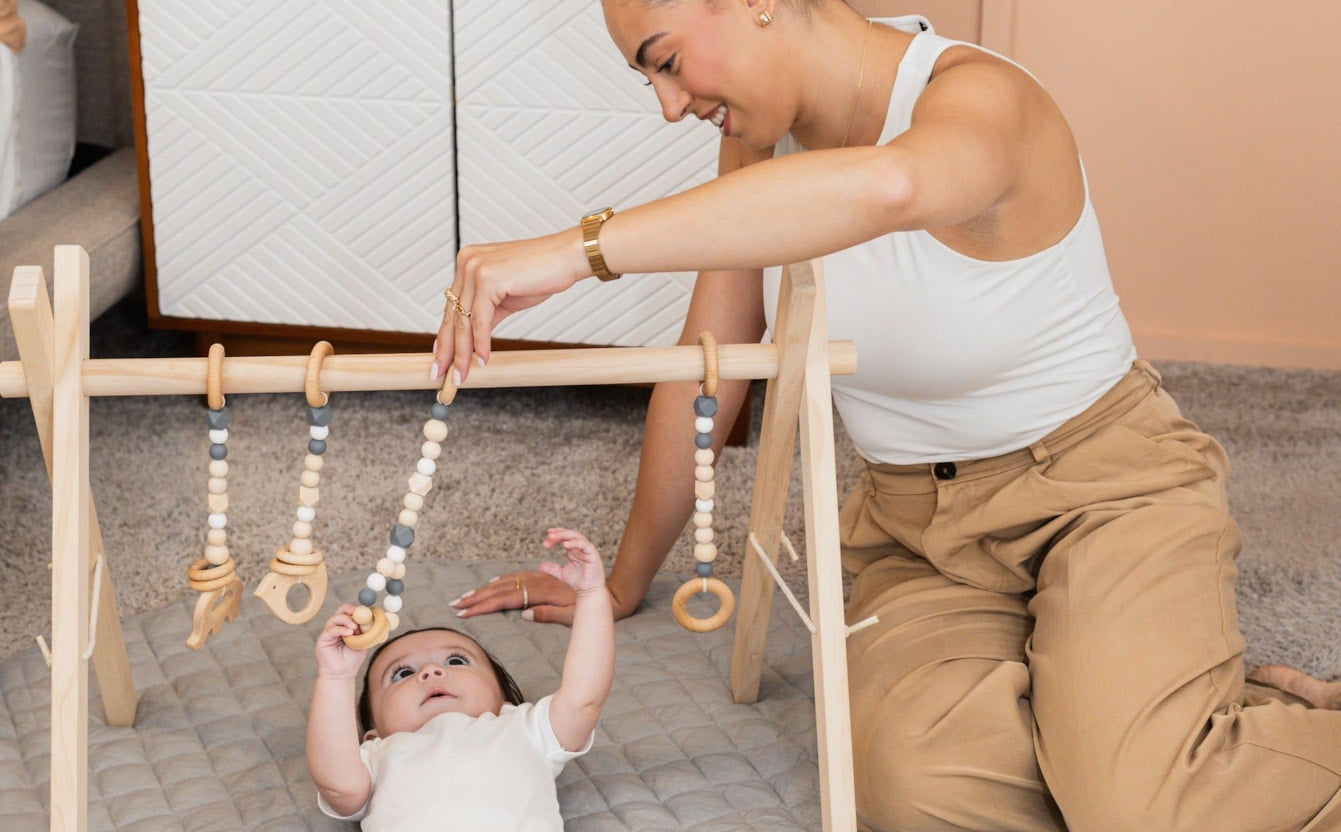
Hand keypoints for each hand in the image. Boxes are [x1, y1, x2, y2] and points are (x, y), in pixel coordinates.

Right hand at [315, 604, 367, 679]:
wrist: (342, 675)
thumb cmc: (352, 660)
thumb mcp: (362, 643)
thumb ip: (366, 632)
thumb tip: (373, 620)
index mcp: (345, 627)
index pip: (347, 613)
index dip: (354, 609)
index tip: (364, 610)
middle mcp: (335, 628)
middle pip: (339, 612)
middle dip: (348, 610)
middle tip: (358, 613)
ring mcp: (328, 633)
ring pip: (334, 619)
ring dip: (346, 620)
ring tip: (355, 628)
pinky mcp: (322, 640)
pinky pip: (330, 630)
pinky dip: (341, 629)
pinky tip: (349, 633)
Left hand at [431, 228, 589, 384]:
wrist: (567, 258)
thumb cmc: (541, 273)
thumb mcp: (506, 297)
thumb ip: (486, 314)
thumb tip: (473, 340)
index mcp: (468, 263)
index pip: (451, 306)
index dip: (445, 335)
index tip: (442, 358)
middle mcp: (467, 263)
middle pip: (452, 314)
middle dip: (447, 348)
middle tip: (441, 373)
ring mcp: (476, 269)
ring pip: (463, 320)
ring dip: (462, 352)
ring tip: (461, 374)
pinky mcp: (488, 279)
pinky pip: (479, 319)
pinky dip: (481, 343)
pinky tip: (483, 359)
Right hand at [451, 570, 576, 623]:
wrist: (598, 586)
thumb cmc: (585, 606)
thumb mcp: (569, 614)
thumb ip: (547, 614)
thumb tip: (523, 614)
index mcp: (539, 592)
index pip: (504, 599)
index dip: (483, 606)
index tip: (465, 611)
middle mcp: (534, 582)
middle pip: (499, 590)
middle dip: (475, 597)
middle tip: (455, 604)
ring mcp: (536, 578)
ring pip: (504, 583)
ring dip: (484, 590)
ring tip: (466, 596)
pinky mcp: (539, 576)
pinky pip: (514, 578)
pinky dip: (499, 582)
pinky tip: (491, 584)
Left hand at [538, 527, 605, 594]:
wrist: (588, 591)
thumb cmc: (578, 582)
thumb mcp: (561, 574)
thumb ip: (552, 568)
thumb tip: (540, 566)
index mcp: (573, 550)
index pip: (564, 538)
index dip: (556, 536)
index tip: (546, 539)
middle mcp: (580, 548)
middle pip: (569, 535)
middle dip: (558, 533)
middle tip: (548, 536)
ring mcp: (587, 550)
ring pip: (577, 536)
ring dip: (564, 535)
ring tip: (554, 537)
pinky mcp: (593, 554)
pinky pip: (585, 544)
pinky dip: (575, 543)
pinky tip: (565, 544)